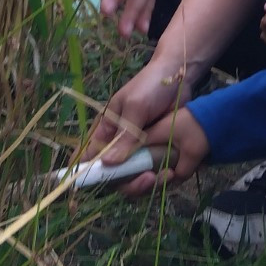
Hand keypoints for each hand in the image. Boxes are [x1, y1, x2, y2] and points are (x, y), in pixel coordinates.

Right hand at [87, 62, 203, 196]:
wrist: (179, 77)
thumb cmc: (150, 85)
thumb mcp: (136, 107)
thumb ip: (125, 135)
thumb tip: (107, 163)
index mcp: (107, 129)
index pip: (89, 155)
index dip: (87, 173)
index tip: (92, 187)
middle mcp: (119, 144)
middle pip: (114, 174)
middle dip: (126, 182)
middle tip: (145, 179)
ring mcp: (138, 149)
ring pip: (133, 177)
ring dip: (144, 183)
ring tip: (159, 177)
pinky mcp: (155, 151)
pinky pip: (151, 172)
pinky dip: (157, 177)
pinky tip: (169, 174)